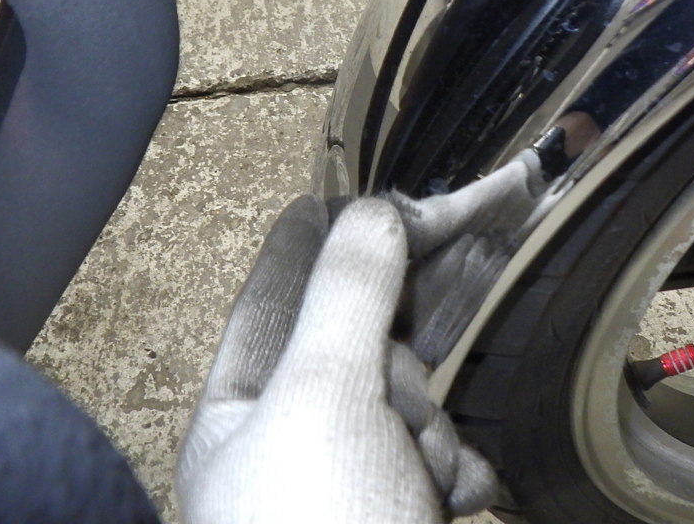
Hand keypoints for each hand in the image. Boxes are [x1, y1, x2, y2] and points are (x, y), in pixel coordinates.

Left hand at [176, 196, 494, 523]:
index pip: (266, 307)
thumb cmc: (321, 517)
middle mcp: (291, 443)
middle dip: (391, 375)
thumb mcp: (323, 397)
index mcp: (238, 418)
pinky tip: (447, 496)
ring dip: (424, 436)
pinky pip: (446, 460)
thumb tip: (371, 212)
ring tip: (413, 477)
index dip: (294, 252)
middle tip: (394, 406)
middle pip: (357, 354)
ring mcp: (351, 479)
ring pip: (409, 406)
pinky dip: (455, 473)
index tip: (314, 202)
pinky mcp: (405, 509)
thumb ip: (347, 297)